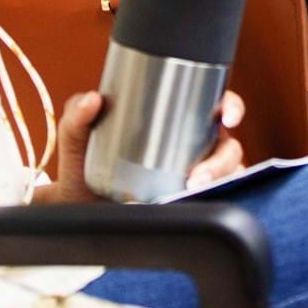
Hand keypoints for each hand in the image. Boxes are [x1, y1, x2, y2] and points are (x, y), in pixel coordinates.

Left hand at [50, 90, 246, 203]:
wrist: (76, 207)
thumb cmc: (82, 164)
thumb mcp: (76, 138)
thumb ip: (76, 116)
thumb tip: (93, 99)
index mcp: (173, 118)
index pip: (213, 104)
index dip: (231, 105)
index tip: (226, 116)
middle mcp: (190, 144)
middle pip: (227, 144)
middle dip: (224, 158)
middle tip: (197, 175)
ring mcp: (193, 175)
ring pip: (227, 175)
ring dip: (219, 183)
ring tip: (192, 191)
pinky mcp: (190, 204)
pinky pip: (218, 202)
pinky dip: (216, 203)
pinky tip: (196, 207)